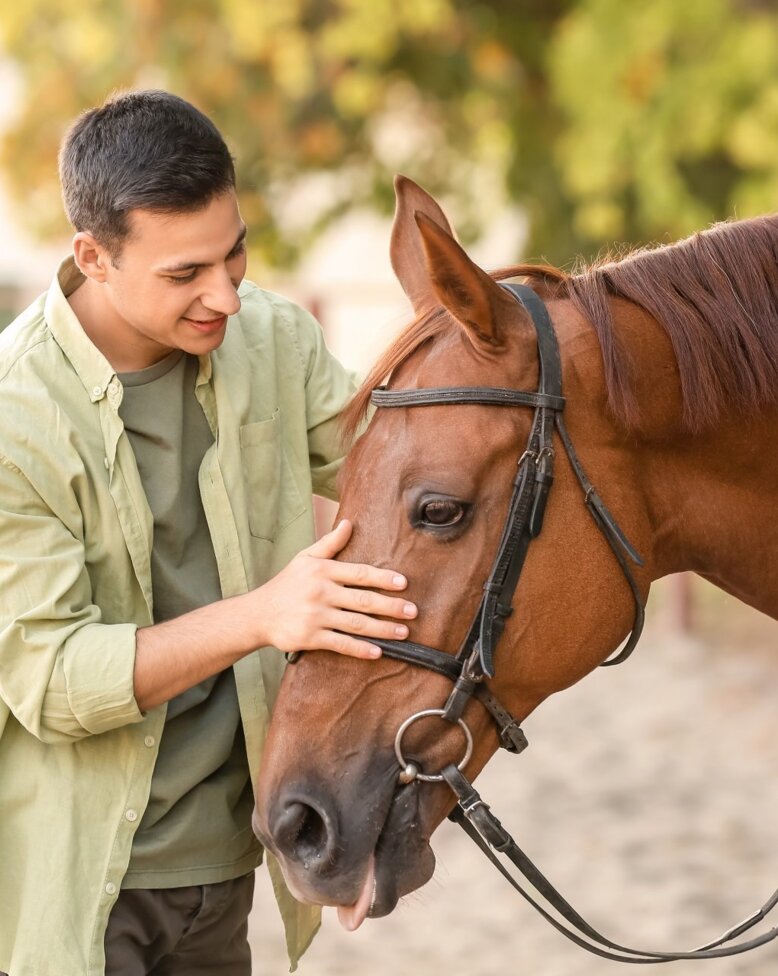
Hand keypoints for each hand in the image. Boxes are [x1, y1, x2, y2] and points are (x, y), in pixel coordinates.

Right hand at [255, 519, 416, 658]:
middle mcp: (320, 592)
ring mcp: (315, 616)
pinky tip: (378, 651)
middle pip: (363, 600)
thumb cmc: (286, 584)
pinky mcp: (310, 637)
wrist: (258, 614)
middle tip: (413, 611)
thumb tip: (348, 523)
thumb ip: (329, 543)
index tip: (403, 584)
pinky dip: (360, 649)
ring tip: (403, 632)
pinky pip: (341, 644)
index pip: (359, 573)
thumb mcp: (305, 558)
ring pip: (356, 624)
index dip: (383, 579)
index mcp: (322, 571)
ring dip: (383, 629)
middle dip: (391, 607)